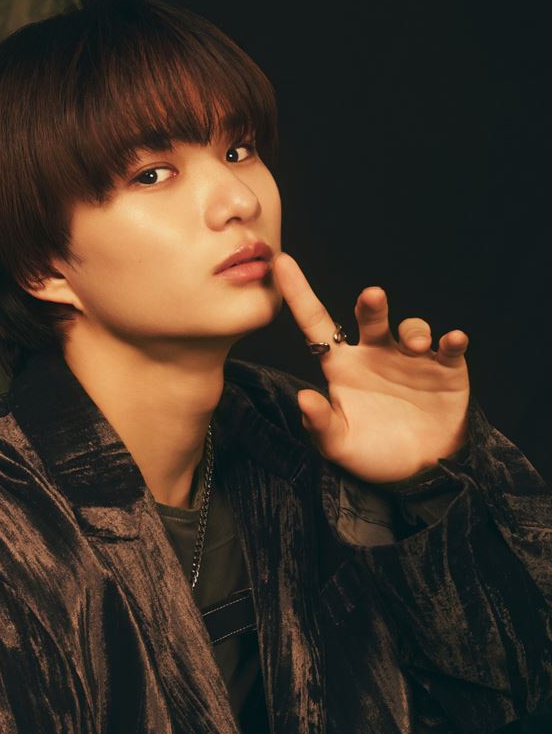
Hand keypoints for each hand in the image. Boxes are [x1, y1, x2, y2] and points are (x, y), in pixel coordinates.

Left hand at [274, 253, 468, 482]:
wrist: (418, 472)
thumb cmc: (371, 453)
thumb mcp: (338, 444)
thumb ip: (320, 424)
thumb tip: (304, 399)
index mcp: (342, 365)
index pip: (315, 322)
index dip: (299, 293)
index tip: (281, 262)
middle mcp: (375, 353)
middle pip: (370, 318)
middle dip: (372, 305)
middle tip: (373, 297)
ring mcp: (412, 359)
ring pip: (412, 328)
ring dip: (414, 330)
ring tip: (415, 346)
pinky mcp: (446, 370)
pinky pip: (450, 349)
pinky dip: (452, 341)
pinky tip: (452, 340)